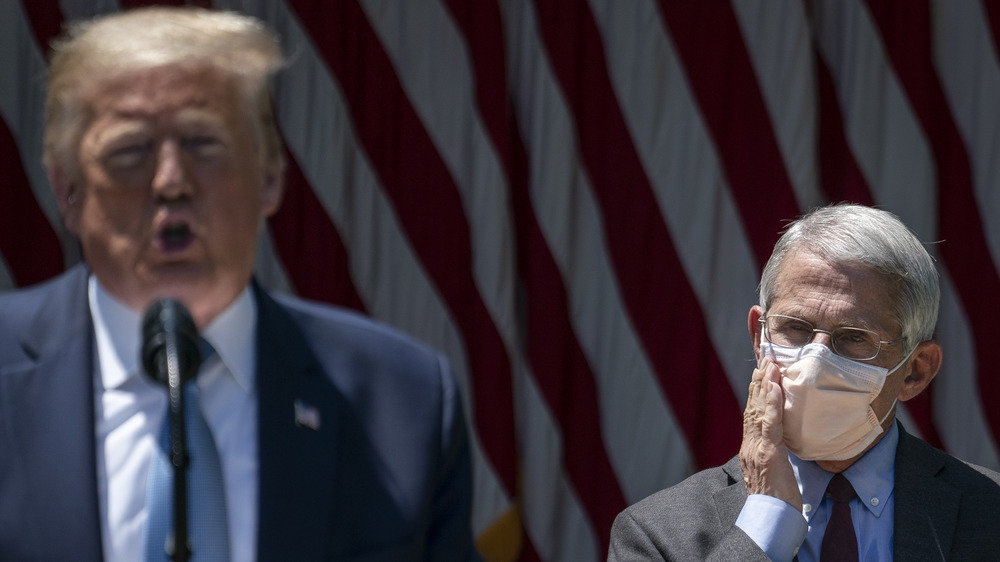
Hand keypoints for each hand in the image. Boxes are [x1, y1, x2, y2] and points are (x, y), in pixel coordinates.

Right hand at [739, 357, 802, 510]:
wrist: (770, 519)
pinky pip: (770, 422)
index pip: (751, 416)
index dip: (756, 394)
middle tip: (765, 361)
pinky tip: (775, 386)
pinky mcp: (768, 452)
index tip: (760, 375)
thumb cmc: (775, 502)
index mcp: (749, 450)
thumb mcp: (771, 474)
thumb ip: (771, 456)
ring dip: (765, 385)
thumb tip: (777, 445)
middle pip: (752, 407)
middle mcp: (748, 445)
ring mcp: (756, 448)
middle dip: (759, 383)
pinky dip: (772, 402)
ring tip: (770, 365)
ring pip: (759, 410)